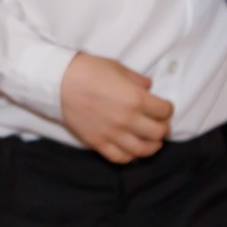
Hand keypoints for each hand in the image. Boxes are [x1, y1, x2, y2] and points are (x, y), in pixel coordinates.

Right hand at [59, 52, 173, 162]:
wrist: (59, 82)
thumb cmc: (89, 70)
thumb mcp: (118, 68)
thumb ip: (137, 80)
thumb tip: (149, 87)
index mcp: (136, 98)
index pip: (165, 111)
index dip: (167, 109)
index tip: (163, 107)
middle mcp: (128, 119)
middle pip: (158, 133)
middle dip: (163, 128)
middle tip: (159, 124)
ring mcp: (113, 134)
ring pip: (143, 150)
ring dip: (151, 146)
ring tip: (151, 140)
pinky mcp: (98, 143)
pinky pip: (120, 158)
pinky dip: (130, 156)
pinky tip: (131, 148)